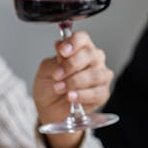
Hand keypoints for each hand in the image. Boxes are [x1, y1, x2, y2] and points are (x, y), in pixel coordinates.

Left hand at [33, 30, 113, 147]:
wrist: (49, 108)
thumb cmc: (49, 86)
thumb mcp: (45, 70)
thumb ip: (55, 59)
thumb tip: (61, 48)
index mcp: (80, 48)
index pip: (82, 38)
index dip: (74, 43)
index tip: (63, 51)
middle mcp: (93, 59)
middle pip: (90, 55)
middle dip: (71, 65)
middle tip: (57, 75)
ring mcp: (101, 76)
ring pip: (95, 74)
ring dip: (75, 82)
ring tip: (60, 88)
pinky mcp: (102, 93)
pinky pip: (96, 92)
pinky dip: (82, 95)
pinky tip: (71, 97)